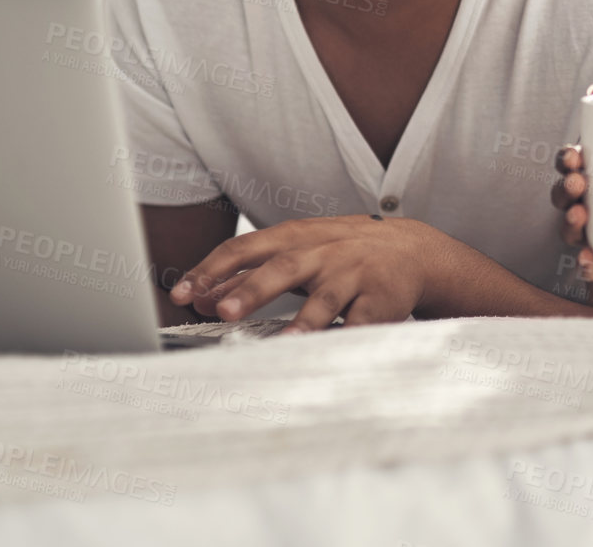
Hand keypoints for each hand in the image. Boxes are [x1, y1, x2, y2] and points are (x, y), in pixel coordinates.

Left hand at [167, 214, 447, 333]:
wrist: (411, 249)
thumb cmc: (340, 254)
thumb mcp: (295, 252)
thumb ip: (247, 274)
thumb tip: (199, 296)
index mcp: (294, 238)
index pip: (245, 249)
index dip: (211, 271)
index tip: (181, 294)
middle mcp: (322, 253)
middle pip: (282, 268)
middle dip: (251, 290)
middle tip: (223, 312)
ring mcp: (353, 275)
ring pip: (325, 297)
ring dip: (305, 320)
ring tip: (285, 341)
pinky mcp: (380, 299)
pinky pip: (362, 321)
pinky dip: (349, 336)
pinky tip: (334, 352)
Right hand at [551, 83, 592, 282]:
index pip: (568, 163)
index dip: (565, 161)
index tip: (575, 157)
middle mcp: (588, 200)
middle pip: (564, 197)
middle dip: (564, 191)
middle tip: (580, 184)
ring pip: (572, 231)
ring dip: (570, 225)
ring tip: (582, 217)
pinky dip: (587, 263)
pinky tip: (590, 259)